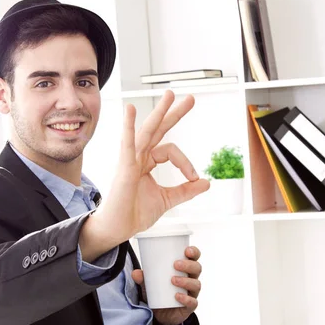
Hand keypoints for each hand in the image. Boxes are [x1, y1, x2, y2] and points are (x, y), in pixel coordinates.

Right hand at [80, 90, 209, 258]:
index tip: (195, 178)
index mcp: (146, 162)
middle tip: (190, 98)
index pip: (170, 151)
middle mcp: (138, 157)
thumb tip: (206, 182)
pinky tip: (130, 110)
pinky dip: (128, 126)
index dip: (186, 163)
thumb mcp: (167, 200)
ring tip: (170, 95)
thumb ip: (186, 190)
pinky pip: (127, 144)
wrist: (118, 229)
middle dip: (174, 113)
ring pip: (147, 131)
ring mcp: (130, 160)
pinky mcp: (124, 167)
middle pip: (158, 129)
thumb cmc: (134, 213)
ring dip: (159, 112)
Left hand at [131, 246, 201, 324]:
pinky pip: (192, 302)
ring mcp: (192, 293)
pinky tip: (177, 296)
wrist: (160, 314)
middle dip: (188, 265)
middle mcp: (191, 279)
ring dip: (186, 281)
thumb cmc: (158, 291)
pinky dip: (186, 299)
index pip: (194, 258)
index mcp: (185, 269)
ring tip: (173, 280)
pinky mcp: (189, 306)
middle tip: (176, 264)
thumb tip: (135, 273)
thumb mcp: (149, 283)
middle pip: (197, 268)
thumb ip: (143, 278)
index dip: (194, 252)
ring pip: (196, 284)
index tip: (187, 250)